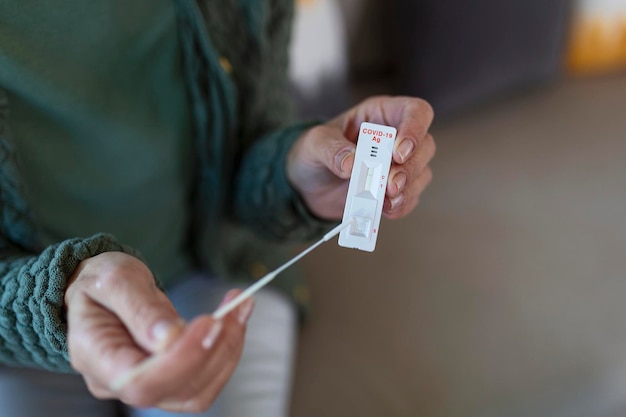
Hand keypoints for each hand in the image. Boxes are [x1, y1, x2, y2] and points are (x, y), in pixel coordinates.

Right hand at [64, 252, 253, 412]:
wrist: (100, 292)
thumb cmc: (99, 283)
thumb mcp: (114, 280)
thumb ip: (140, 309)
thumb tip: (170, 338)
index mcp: (97, 358)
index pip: (141, 383)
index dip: (181, 360)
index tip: (209, 321)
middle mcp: (120, 384)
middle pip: (177, 389)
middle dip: (215, 348)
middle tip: (235, 305)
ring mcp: (148, 385)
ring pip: (199, 390)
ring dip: (228, 348)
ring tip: (240, 306)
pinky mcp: (171, 379)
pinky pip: (206, 378)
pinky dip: (227, 349)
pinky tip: (234, 319)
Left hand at [287, 96, 435, 219]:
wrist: (307, 185)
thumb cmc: (313, 153)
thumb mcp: (314, 143)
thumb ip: (331, 149)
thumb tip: (352, 164)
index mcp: (381, 115)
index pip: (415, 111)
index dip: (415, 129)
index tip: (397, 153)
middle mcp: (396, 137)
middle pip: (425, 145)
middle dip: (410, 168)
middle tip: (390, 184)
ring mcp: (399, 165)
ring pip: (422, 173)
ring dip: (408, 189)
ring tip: (386, 201)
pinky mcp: (395, 190)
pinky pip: (410, 197)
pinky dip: (401, 206)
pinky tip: (385, 210)